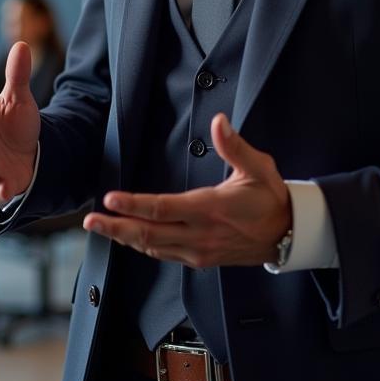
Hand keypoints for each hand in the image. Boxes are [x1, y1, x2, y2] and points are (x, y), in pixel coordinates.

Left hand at [83, 113, 291, 266]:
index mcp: (209, 209)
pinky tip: (129, 238)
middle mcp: (200, 234)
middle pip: (148, 234)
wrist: (290, 234)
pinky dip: (143, 246)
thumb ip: (234, 146)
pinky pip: (164, 255)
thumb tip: (219, 122)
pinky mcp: (201, 259)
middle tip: (89, 221)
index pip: (163, 209)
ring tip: (101, 228)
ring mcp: (199, 250)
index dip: (134, 205)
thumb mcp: (257, 167)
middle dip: (116, 227)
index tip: (110, 198)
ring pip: (153, 247)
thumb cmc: (271, 197)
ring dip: (124, 238)